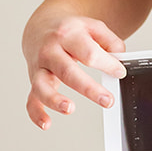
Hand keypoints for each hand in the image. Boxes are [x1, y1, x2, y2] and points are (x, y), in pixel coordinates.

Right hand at [23, 14, 127, 130]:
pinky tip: (46, 123)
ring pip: (42, 86)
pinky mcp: (33, 80)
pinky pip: (31, 98)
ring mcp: (39, 67)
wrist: (41, 26)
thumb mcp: (92, 27)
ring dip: (54, 100)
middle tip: (107, 100)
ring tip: (70, 108)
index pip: (89, 53)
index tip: (120, 73)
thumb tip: (120, 58)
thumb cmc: (70, 30)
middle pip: (67, 71)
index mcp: (68, 35)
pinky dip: (36, 112)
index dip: (107, 64)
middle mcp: (50, 51)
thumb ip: (110, 40)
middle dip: (88, 88)